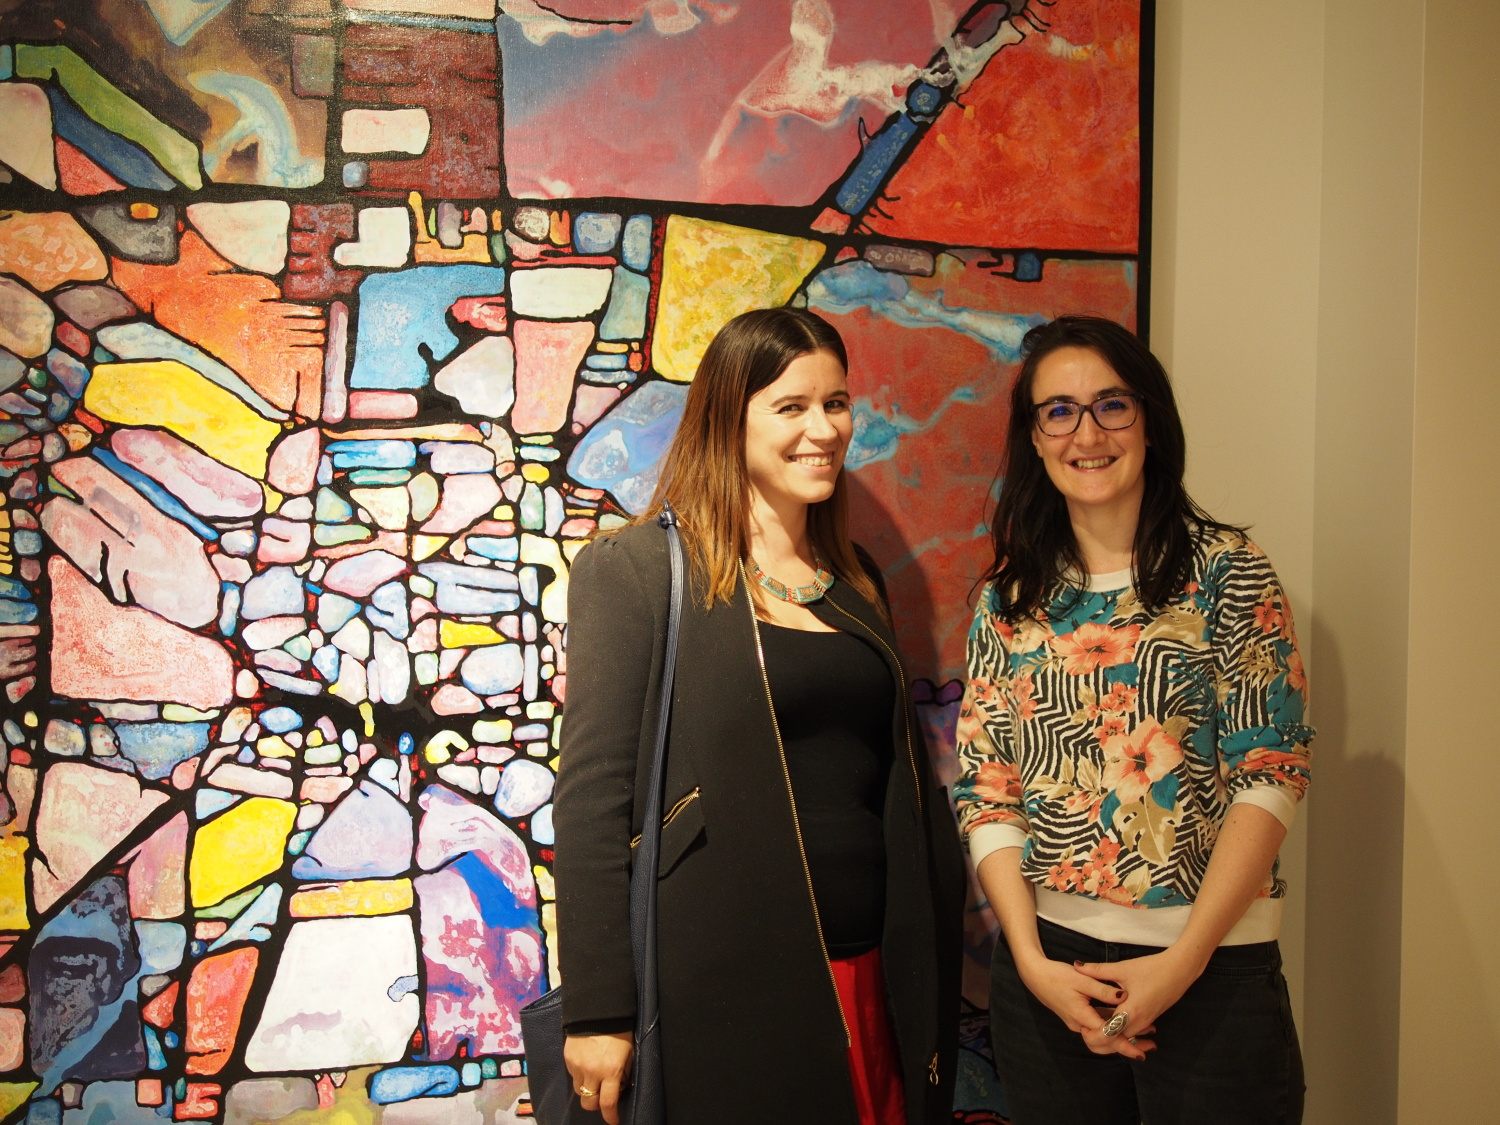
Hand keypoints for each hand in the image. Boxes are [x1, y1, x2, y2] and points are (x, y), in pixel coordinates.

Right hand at [563, 1031, 633, 1122]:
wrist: (598, 1010)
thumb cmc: (619, 1031)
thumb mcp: (628, 1053)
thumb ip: (623, 1073)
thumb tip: (619, 1088)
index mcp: (611, 1071)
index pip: (607, 1103)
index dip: (610, 1116)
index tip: (613, 1121)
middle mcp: (592, 1072)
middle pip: (588, 1102)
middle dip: (595, 1104)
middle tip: (601, 1097)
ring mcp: (578, 1066)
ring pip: (579, 1090)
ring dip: (587, 1088)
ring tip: (594, 1076)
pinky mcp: (568, 1059)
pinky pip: (573, 1076)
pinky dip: (579, 1075)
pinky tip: (586, 1063)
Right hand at [1015, 954, 1156, 1060]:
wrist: (1035, 975)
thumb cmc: (1056, 976)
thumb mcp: (1082, 979)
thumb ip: (1103, 989)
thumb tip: (1124, 997)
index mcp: (1081, 1016)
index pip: (1107, 1037)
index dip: (1125, 1044)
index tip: (1141, 1052)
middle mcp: (1079, 1025)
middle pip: (1106, 1042)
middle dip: (1128, 1045)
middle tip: (1150, 1045)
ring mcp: (1078, 1022)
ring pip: (1103, 1035)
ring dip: (1122, 1036)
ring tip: (1145, 1035)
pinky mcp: (1078, 1017)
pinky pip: (1097, 1027)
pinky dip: (1112, 1027)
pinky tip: (1125, 1020)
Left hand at [1073, 947, 1202, 1057]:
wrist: (1180, 970)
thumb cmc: (1152, 968)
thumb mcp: (1123, 968)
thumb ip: (1098, 970)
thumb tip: (1077, 965)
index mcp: (1131, 1012)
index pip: (1108, 1035)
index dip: (1092, 1034)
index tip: (1081, 1025)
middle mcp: (1139, 1023)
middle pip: (1115, 1042)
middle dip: (1097, 1038)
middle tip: (1083, 1025)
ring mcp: (1145, 1023)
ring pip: (1123, 1038)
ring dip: (1108, 1034)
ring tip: (1094, 1020)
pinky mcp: (1149, 1020)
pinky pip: (1131, 1032)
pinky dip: (1119, 1029)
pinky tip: (1109, 1017)